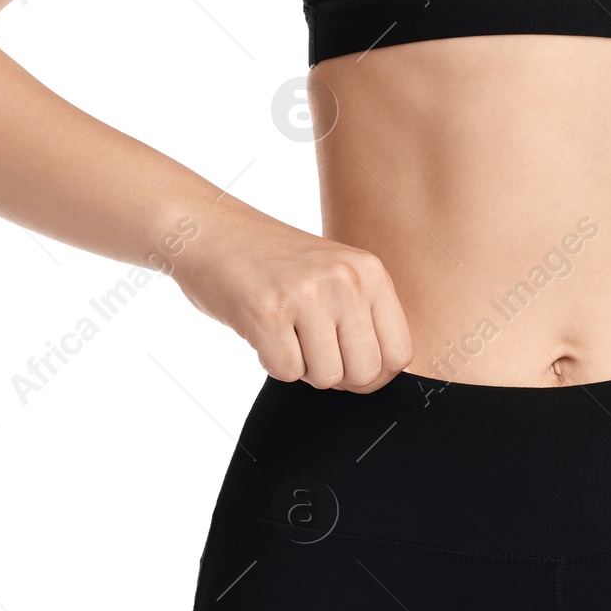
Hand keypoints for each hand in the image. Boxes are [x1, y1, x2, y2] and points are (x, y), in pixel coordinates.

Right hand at [174, 207, 412, 392]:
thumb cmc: (274, 264)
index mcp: (370, 271)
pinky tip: (261, 330)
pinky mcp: (268, 312)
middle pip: (366, 373)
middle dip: (337, 375)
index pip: (400, 353)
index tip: (348, 363)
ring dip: (302, 368)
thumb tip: (383, 378)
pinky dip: (271, 362)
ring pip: (327, 378)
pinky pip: (287, 373)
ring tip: (285, 333)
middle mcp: (345, 279)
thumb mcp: (335, 275)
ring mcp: (307, 294)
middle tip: (310, 349)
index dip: (374, 373)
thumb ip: (365, 317)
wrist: (211, 232)